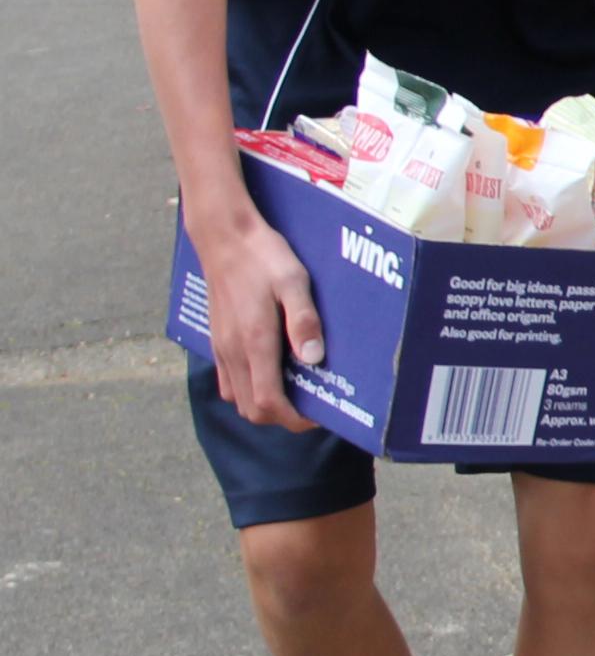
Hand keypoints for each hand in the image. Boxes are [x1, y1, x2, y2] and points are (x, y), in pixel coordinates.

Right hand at [197, 206, 325, 428]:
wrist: (224, 236)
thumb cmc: (262, 256)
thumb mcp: (293, 281)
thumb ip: (303, 320)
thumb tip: (314, 359)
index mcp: (254, 342)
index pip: (267, 402)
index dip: (293, 419)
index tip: (317, 414)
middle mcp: (232, 351)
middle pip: (251, 410)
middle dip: (282, 417)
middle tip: (310, 404)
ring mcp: (220, 348)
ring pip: (237, 399)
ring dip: (263, 405)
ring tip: (293, 391)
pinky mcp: (216, 340)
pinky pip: (228, 381)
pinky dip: (247, 390)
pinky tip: (269, 372)